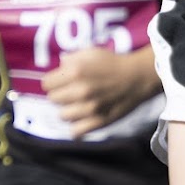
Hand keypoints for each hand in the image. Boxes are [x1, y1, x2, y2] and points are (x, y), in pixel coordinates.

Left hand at [41, 47, 158, 138]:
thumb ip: (71, 58)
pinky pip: (75, 131)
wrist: (138, 77)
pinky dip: (76, 127)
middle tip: (71, 92)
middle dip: (60, 95)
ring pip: (62, 116)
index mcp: (76, 71)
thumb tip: (58, 66)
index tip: (60, 83)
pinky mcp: (98, 121)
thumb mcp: (91, 52)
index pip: (46, 84)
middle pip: (53, 99)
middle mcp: (80, 90)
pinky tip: (81, 120)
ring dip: (68, 110)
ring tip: (78, 105)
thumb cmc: (113, 63)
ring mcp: (89, 108)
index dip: (53, 82)